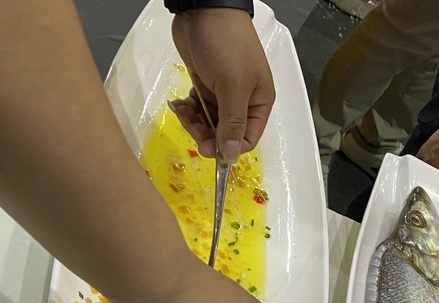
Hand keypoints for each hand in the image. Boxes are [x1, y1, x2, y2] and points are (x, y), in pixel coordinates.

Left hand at [170, 8, 274, 159]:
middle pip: (226, 133)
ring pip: (210, 123)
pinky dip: (188, 110)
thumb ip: (232, 122)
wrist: (204, 10)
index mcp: (259, 103)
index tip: (208, 149)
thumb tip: (232, 153)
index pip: (247, 138)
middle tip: (191, 126)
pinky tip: (179, 103)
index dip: (228, 148)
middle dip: (207, 134)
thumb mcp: (233, 86)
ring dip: (194, 122)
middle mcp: (243, 101)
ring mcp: (223, 93)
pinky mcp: (206, 85)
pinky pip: (198, 108)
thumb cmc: (226, 44)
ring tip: (183, 110)